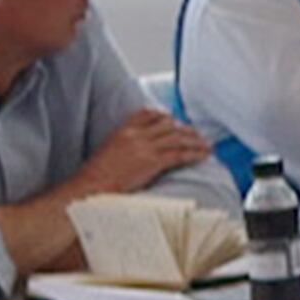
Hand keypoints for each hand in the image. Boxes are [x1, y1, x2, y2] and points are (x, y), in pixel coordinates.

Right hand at [78, 107, 213, 197]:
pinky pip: (179, 154)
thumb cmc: (97, 174)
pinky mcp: (152, 162)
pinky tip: (203, 156)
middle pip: (168, 125)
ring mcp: (145, 147)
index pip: (147, 113)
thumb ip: (125, 144)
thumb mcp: (109, 150)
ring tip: (206, 146)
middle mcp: (136, 135)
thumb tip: (138, 148)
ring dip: (195, 141)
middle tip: (197, 135)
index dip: (164, 116)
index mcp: (123, 130)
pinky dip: (194, 154)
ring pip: (177, 138)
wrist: (92, 185)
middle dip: (185, 129)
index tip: (175, 120)